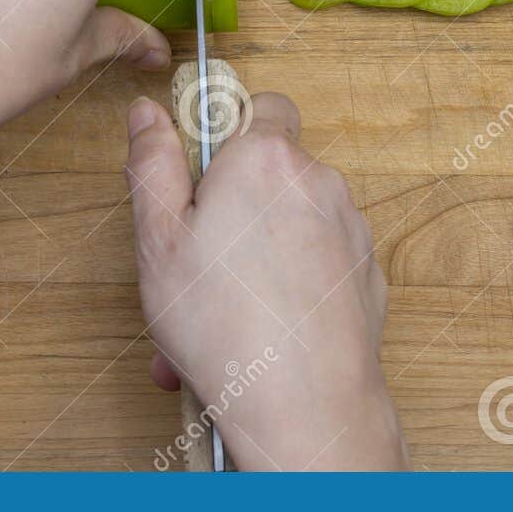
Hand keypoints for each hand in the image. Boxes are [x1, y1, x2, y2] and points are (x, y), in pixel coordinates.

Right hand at [124, 93, 408, 470]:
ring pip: (292, 225)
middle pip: (271, 173)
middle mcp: (318, 182)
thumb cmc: (224, 325)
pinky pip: (319, 262)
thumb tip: (147, 114)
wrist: (304, 405)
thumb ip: (152, 165)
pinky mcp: (365, 272)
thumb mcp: (158, 240)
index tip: (201, 177)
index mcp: (265, 159)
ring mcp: (350, 228)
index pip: (260, 106)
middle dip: (233, 211)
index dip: (228, 136)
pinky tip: (259, 330)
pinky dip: (291, 285)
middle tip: (195, 266)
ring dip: (255, 256)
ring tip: (216, 316)